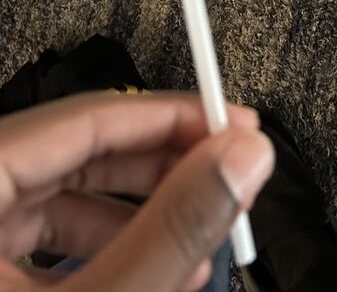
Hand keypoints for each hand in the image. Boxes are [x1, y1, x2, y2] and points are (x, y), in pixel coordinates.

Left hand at [0, 91, 273, 290]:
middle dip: (166, 165)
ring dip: (146, 213)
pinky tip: (164, 269)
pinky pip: (48, 240)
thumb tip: (239, 160)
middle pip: (82, 151)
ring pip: (68, 197)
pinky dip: (111, 248)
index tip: (235, 124)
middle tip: (231, 172)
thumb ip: (166, 231)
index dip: (172, 115)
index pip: (90, 115)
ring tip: (207, 233)